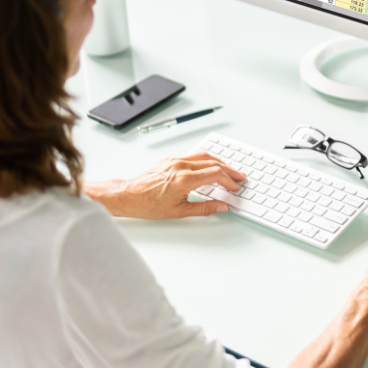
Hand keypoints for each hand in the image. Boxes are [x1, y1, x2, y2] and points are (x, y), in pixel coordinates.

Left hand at [86, 152, 245, 218]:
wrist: (127, 196)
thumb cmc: (148, 205)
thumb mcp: (179, 212)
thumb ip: (204, 208)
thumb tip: (222, 207)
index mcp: (184, 179)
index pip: (215, 174)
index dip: (229, 180)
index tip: (235, 187)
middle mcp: (180, 166)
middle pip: (213, 162)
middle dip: (229, 170)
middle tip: (239, 177)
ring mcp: (174, 161)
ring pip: (204, 156)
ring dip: (219, 162)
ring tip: (228, 170)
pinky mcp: (170, 159)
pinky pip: (192, 156)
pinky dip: (206, 161)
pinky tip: (209, 167)